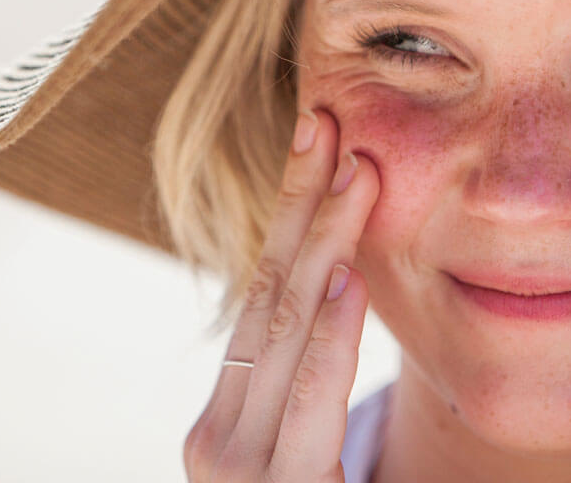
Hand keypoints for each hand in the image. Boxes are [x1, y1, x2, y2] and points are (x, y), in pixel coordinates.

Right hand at [183, 108, 378, 482]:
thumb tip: (336, 279)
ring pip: (281, 331)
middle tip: (330, 123)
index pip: (266, 289)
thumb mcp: (299, 447)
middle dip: (302, 203)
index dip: (293, 209)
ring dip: (321, 243)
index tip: (326, 139)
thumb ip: (304, 376)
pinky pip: (298, 402)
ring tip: (354, 172)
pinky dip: (322, 338)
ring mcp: (233, 466)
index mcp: (229, 411)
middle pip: (268, 293)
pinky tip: (345, 280)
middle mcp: (217, 432)